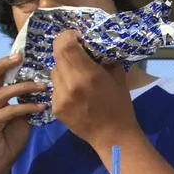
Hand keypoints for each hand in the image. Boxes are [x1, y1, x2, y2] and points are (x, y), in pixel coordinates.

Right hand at [0, 54, 46, 173]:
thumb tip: (41, 86)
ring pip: (2, 92)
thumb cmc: (8, 137)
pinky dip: (27, 107)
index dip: (4, 63)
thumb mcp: (18, 115)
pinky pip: (10, 110)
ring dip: (25, 87)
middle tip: (21, 57)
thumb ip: (22, 100)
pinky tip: (41, 107)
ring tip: (43, 87)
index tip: (21, 53)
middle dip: (4, 65)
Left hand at [50, 30, 140, 150]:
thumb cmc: (120, 105)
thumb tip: (94, 44)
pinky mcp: (54, 107)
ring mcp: (59, 97)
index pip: (65, 45)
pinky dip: (63, 84)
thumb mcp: (118, 77)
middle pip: (57, 56)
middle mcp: (70, 84)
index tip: (77, 38)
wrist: (113, 136)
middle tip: (77, 52)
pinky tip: (75, 92)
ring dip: (64, 67)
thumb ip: (104, 59)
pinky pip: (55, 86)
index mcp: (88, 75)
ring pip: (54, 70)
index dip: (68, 36)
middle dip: (66, 50)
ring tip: (77, 75)